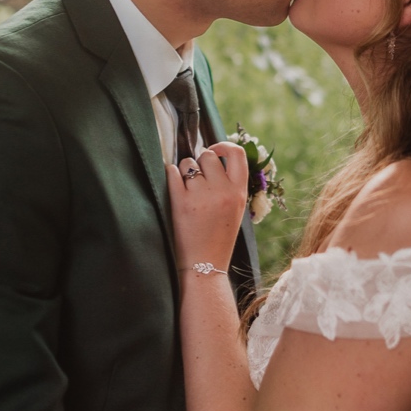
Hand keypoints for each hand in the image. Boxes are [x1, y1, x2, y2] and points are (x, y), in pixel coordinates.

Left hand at [165, 141, 248, 270]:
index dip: (223, 145)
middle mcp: (222, 191)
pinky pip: (172, 172)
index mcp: (239, 192)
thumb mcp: (235, 209)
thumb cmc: (219, 235)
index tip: (214, 150)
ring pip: (188, 163)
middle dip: (200, 161)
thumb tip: (214, 155)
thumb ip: (229, 184)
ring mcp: (201, 196)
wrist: (205, 265)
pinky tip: (174, 187)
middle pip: (207, 154)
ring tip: (188, 189)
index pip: (237, 153)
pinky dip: (171, 175)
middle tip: (197, 177)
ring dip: (185, 171)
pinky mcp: (180, 202)